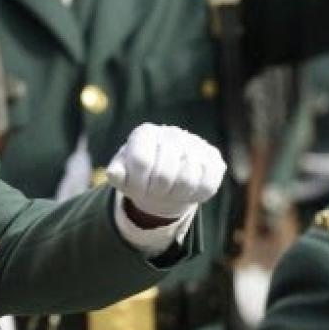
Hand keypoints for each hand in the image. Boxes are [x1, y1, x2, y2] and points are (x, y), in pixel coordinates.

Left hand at [106, 123, 225, 222]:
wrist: (165, 175)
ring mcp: (196, 144)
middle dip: (157, 191)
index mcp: (145, 134)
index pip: (141, 161)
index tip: (137, 188)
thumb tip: (114, 173)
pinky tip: (186, 190)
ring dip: (175, 194)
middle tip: (155, 192)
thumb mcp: (124, 175)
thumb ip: (117, 173)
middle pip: (165, 174)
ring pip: (188, 180)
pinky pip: (208, 185)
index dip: (139, 183)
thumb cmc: (140, 175)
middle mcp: (172, 133)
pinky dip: (194, 195)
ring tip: (169, 190)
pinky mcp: (214, 159)